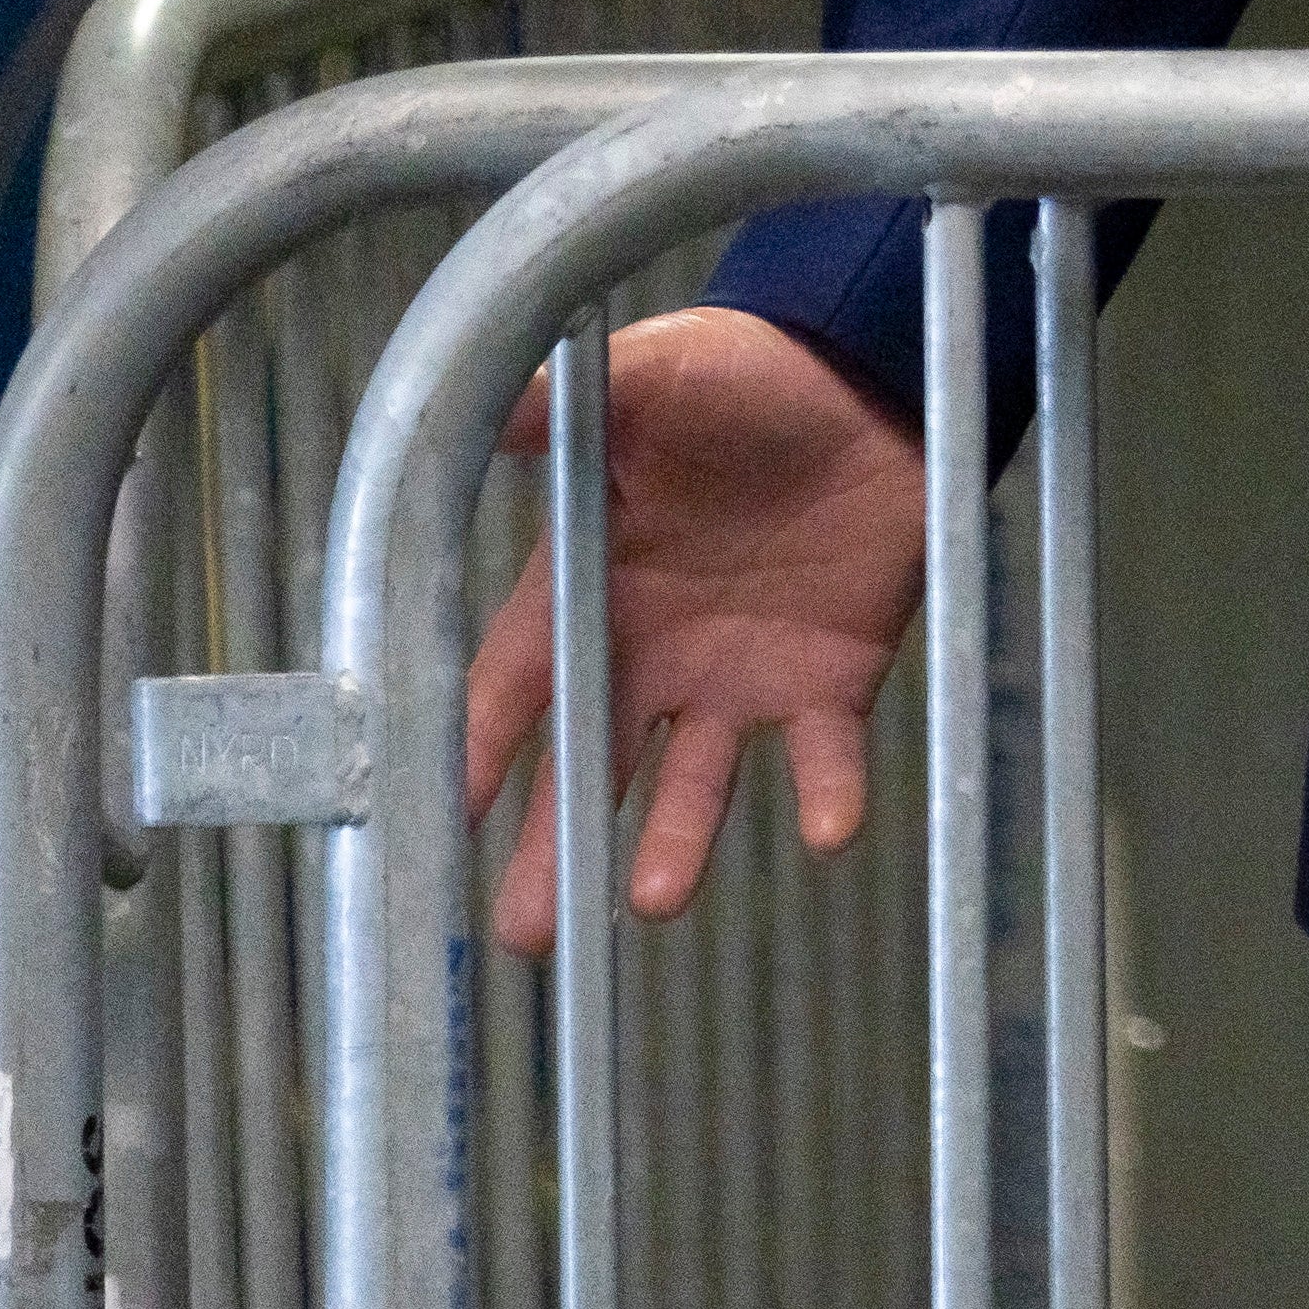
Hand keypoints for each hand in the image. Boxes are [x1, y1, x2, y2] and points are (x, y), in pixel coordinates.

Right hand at [458, 306, 927, 945]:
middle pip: (590, 764)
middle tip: (522, 935)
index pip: (518, 683)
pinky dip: (827, 792)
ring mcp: (738, 674)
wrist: (869, 373)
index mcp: (590, 587)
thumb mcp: (650, 381)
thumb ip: (565, 409)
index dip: (480, 748)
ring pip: (694, 782)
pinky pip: (824, 752)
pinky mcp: (828, 677)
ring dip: (676, 843)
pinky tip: (830, 833)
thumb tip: (484, 402)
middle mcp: (653, 651)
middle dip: (554, 848)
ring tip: (655, 903)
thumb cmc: (741, 375)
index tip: (438, 819)